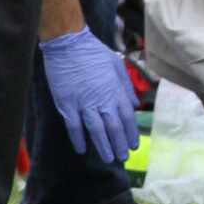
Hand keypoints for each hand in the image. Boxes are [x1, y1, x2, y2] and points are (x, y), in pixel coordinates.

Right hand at [39, 26, 138, 162]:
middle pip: (114, 127)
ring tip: (109, 159)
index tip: (134, 145)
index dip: (131, 132)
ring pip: (97, 130)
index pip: (127, 117)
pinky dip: (79, 139)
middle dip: (120, 144)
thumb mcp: (117, 65)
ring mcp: (85, 103)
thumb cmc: (94, 53)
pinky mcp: (68, 104)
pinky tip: (83, 149)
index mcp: (116, 90)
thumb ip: (126, 87)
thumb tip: (135, 105)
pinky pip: (74, 126)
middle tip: (124, 157)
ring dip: (104, 146)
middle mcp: (103, 99)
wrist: (69, 44)